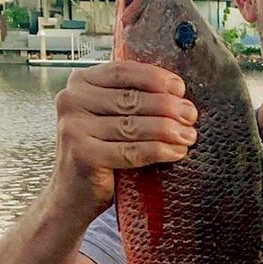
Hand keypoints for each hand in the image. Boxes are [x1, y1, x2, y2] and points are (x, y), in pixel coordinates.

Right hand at [51, 61, 198, 220]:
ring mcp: (74, 128)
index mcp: (80, 82)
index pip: (123, 71)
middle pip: (131, 98)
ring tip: (188, 135)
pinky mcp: (83, 154)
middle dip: (168, 107)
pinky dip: (158, 151)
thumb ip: (132, 98)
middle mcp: (72, 100)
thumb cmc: (100, 150)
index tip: (180, 88)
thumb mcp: (110, 116)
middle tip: (191, 115)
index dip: (156, 78)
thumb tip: (177, 94)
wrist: (73, 192)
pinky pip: (131, 151)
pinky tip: (176, 152)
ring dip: (168, 130)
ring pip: (133, 125)